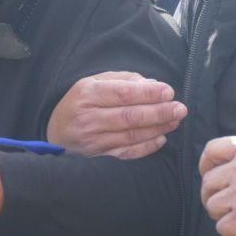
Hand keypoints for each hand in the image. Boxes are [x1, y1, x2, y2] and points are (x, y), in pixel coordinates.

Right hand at [47, 71, 185, 158]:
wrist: (55, 133)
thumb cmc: (78, 103)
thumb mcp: (92, 82)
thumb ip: (121, 80)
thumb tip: (151, 84)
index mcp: (88, 94)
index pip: (123, 93)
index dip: (148, 93)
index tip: (169, 91)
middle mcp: (89, 118)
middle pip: (130, 116)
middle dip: (159, 112)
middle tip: (180, 108)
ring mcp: (94, 140)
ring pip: (132, 135)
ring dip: (158, 128)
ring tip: (175, 121)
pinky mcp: (99, 156)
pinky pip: (127, 153)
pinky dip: (146, 147)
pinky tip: (161, 139)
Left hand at [199, 136, 235, 235]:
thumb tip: (221, 166)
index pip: (211, 150)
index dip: (206, 164)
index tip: (210, 173)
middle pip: (207, 182)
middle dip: (212, 194)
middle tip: (224, 201)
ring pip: (211, 205)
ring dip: (221, 213)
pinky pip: (221, 227)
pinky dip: (230, 232)